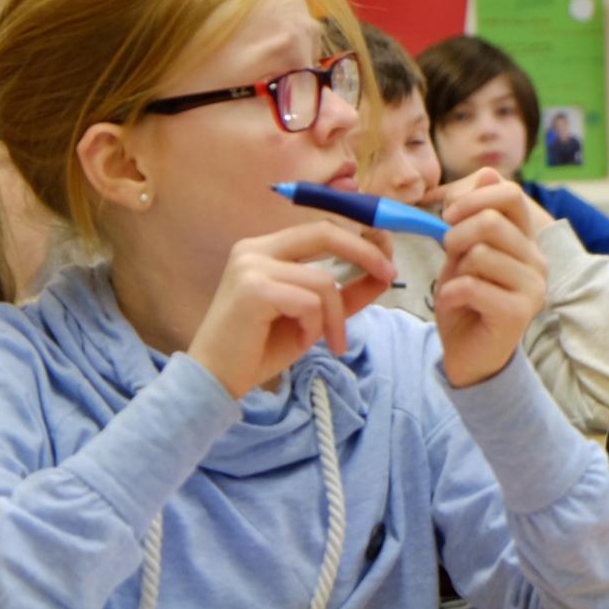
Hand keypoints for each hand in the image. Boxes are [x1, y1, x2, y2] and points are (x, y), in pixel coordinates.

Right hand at [187, 223, 395, 399]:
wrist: (218, 379)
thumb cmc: (260, 348)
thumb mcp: (313, 317)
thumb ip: (344, 293)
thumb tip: (384, 274)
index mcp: (266, 249)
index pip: (321, 229)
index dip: (359, 238)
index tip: (387, 255)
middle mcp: (254, 248)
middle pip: (324, 233)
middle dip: (365, 253)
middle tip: (390, 276)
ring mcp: (250, 266)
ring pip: (322, 282)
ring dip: (336, 317)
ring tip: (329, 341)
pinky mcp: (252, 289)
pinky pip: (308, 303)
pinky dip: (315, 327)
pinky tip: (303, 342)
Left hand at [433, 168, 549, 388]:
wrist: (468, 354)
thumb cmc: (465, 300)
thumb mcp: (462, 250)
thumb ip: (470, 216)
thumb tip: (486, 175)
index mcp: (525, 239)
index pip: (508, 193)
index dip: (470, 197)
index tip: (448, 218)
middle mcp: (537, 259)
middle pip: (491, 221)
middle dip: (455, 233)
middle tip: (447, 253)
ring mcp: (533, 286)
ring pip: (479, 254)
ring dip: (453, 270)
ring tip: (456, 286)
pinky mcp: (520, 312)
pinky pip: (472, 286)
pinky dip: (449, 294)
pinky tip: (452, 305)